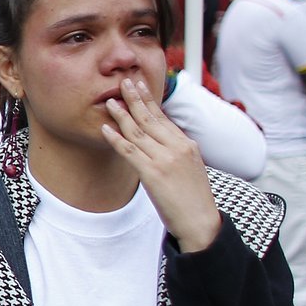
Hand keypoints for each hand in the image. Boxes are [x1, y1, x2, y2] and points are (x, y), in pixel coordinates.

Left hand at [101, 77, 221, 251]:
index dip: (149, 101)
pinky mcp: (152, 173)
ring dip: (121, 114)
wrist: (201, 222)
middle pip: (150, 118)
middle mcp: (177, 148)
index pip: (163, 118)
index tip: (139, 86)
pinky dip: (116, 138)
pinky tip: (105, 128)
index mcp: (186, 145)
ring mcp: (164, 160)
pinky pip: (129, 151)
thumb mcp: (190, 167)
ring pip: (138, 131)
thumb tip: (161, 140)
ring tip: (109, 101)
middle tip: (123, 82)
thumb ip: (176, 151)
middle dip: (135, 99)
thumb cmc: (193, 198)